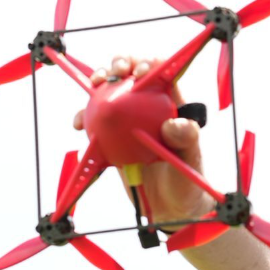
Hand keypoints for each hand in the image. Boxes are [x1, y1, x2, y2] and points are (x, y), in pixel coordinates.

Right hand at [73, 56, 213, 228]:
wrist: (170, 205)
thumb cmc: (186, 180)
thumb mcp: (191, 159)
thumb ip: (187, 140)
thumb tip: (173, 125)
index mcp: (171, 104)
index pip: (161, 73)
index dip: (149, 63)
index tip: (140, 71)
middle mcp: (149, 106)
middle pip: (132, 74)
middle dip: (120, 63)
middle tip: (114, 73)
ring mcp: (129, 120)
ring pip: (111, 92)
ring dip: (99, 84)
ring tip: (94, 87)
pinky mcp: (113, 135)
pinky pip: (95, 121)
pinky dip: (85, 118)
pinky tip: (79, 125)